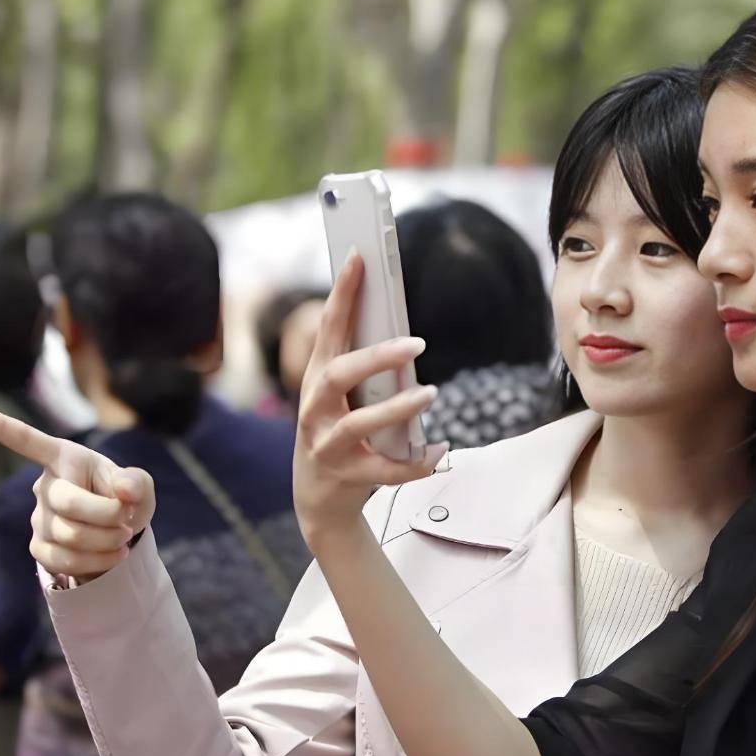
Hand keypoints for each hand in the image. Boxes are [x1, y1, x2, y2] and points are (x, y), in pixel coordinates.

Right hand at [0, 407, 155, 581]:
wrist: (121, 533)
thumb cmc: (125, 499)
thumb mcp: (140, 486)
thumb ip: (137, 482)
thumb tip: (124, 489)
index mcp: (67, 458)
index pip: (31, 442)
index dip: (2, 428)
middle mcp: (45, 485)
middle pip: (69, 504)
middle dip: (108, 516)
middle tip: (126, 519)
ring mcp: (39, 517)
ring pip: (71, 536)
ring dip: (107, 541)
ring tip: (122, 535)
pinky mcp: (39, 546)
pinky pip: (65, 560)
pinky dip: (99, 561)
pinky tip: (113, 553)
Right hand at [294, 249, 445, 550]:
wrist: (319, 498)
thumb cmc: (338, 432)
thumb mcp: (342, 397)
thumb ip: (363, 367)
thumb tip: (403, 330)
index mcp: (317, 380)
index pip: (328, 329)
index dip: (342, 293)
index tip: (360, 258)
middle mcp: (315, 409)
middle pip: (338, 375)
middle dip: (376, 358)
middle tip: (417, 343)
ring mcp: (328, 444)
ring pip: (359, 424)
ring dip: (398, 408)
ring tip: (430, 392)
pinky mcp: (347, 475)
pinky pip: (386, 469)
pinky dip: (417, 462)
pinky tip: (440, 449)